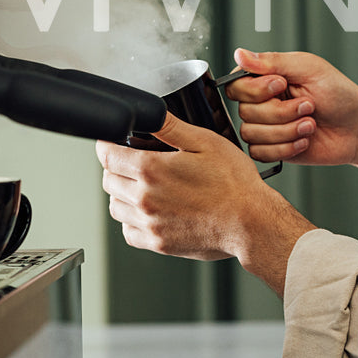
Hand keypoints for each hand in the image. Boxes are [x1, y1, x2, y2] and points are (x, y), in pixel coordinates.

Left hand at [97, 116, 314, 294]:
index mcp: (151, 170)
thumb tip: (147, 113)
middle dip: (116, 168)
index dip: (107, 144)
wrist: (250, 223)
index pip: (107, 156)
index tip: (113, 142)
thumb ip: (170, 127)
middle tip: (134, 161)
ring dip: (122, 194)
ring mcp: (150, 223)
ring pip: (115, 207)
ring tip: (143, 186)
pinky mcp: (158, 243)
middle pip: (108, 181)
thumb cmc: (234, 184)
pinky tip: (151, 210)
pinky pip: (129, 231)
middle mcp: (145, 199)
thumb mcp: (205, 142)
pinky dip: (133, 220)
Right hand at [225, 48, 357, 167]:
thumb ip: (273, 61)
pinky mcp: (272, 148)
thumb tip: (240, 54)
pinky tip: (304, 139)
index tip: (282, 85)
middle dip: (282, 112)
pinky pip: (260, 153)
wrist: (356, 127)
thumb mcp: (309, 68)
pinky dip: (286, 148)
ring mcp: (266, 126)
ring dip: (287, 130)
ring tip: (310, 124)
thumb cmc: (338, 94)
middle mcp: (262, 102)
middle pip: (245, 112)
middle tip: (309, 106)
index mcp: (266, 78)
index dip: (257, 90)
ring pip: (252, 134)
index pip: (237, 85)